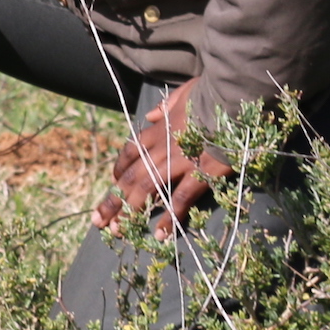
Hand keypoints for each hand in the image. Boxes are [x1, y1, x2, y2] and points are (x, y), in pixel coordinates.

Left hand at [93, 78, 230, 236]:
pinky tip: (160, 235)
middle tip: (98, 221)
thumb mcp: (182, 94)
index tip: (112, 185)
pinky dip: (169, 218)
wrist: (231, 99)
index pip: (130, 152)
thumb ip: (165, 105)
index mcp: (158, 129)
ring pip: (147, 189)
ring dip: (130, 212)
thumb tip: (151, 113)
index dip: (119, 171)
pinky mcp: (199, 173)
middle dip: (112, 200)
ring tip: (118, 231)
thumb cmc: (211, 95)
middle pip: (131, 176)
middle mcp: (161, 147)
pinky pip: (180, 199)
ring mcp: (179, 161)